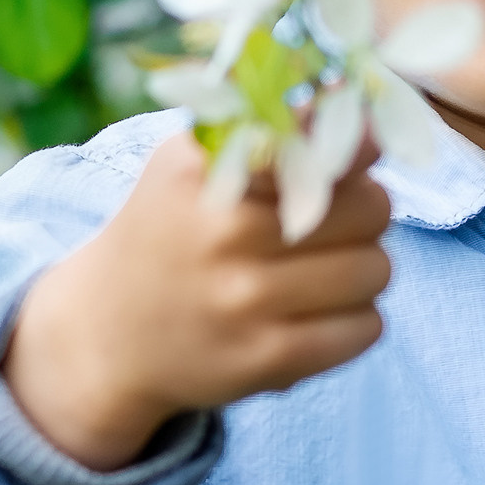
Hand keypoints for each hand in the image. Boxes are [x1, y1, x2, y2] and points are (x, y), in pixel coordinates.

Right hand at [0, 129, 391, 468]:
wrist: (109, 333)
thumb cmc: (172, 231)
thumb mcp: (194, 162)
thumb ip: (275, 128)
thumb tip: (371, 123)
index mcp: (209, 172)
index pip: (321, 143)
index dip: (356, 148)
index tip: (361, 152)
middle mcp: (225, 234)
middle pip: (372, 208)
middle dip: (363, 213)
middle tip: (329, 224)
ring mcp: (245, 302)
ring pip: (376, 270)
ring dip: (363, 269)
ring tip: (320, 271)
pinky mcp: (266, 360)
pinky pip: (365, 329)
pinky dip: (355, 320)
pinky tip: (315, 313)